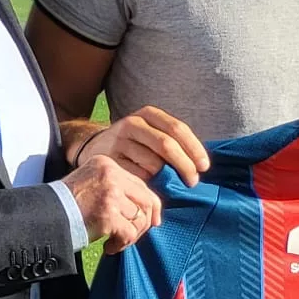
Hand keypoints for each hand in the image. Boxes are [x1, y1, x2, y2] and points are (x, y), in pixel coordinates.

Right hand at [60, 155, 161, 251]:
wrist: (43, 216)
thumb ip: (115, 189)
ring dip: (131, 236)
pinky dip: (122, 244)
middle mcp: (110, 175)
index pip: (140, 184)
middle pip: (146, 200)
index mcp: (106, 164)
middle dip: (144, 223)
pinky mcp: (107, 214)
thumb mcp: (91, 185)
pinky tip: (109, 248)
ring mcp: (110, 194)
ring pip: (140, 218)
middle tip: (132, 236)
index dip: (149, 206)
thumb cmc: (65, 205)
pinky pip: (129, 233)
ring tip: (115, 242)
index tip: (151, 221)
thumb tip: (148, 209)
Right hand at [75, 105, 208, 186]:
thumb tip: (200, 165)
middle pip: (167, 145)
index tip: (204, 167)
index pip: (177, 129)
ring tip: (167, 182)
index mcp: (148, 114)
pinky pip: (138, 176)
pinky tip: (149, 184)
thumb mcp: (151, 133)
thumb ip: (173, 142)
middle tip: (193, 181)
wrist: (94, 147)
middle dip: (185, 165)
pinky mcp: (110, 159)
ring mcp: (119, 141)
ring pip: (153, 163)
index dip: (194, 148)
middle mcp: (132, 123)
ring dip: (165, 177)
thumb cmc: (135, 144)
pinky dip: (149, 183)